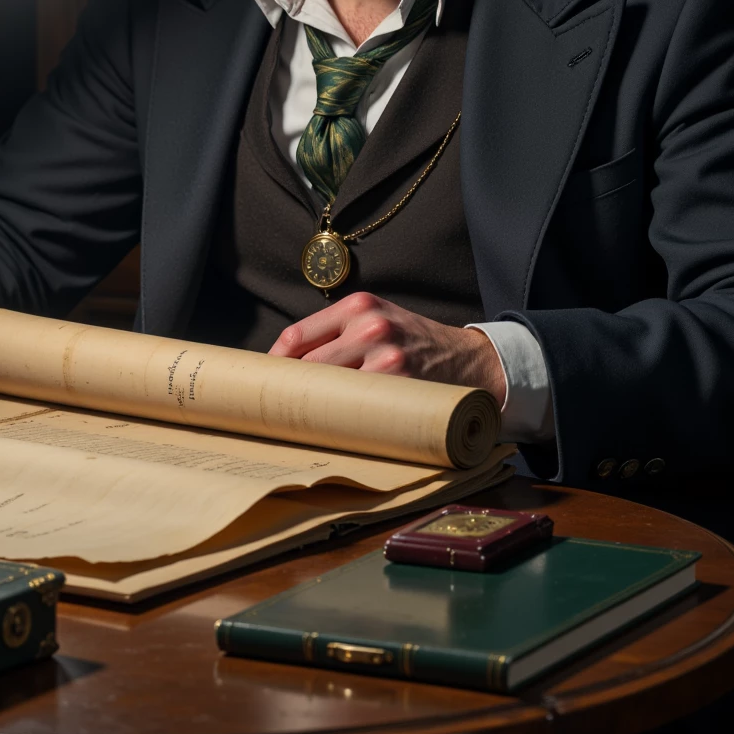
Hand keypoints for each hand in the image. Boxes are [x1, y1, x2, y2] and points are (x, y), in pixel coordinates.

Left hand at [269, 290, 507, 404]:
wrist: (470, 360)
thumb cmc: (414, 343)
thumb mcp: (379, 320)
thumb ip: (339, 334)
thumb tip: (284, 368)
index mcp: (359, 305)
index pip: (297, 336)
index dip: (273, 365)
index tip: (263, 384)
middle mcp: (371, 325)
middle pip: (307, 366)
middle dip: (288, 390)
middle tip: (273, 411)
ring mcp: (386, 356)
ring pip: (328, 388)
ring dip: (311, 408)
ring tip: (300, 422)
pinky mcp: (401, 384)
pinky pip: (356, 408)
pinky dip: (341, 419)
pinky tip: (334, 428)